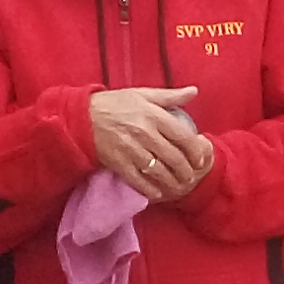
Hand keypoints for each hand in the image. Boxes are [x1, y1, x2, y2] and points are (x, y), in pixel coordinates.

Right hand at [90, 86, 204, 202]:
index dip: (197, 151)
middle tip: (192, 177)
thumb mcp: (142, 94)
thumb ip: (170, 95)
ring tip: (179, 186)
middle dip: (187, 171)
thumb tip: (194, 91)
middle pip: (175, 158)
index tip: (201, 159)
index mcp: (153, 115)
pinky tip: (158, 192)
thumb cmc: (114, 104)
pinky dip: (151, 190)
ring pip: (160, 172)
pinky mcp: (118, 163)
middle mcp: (145, 133)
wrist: (82, 117)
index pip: (184, 137)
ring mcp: (131, 150)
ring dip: (173, 183)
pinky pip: (139, 181)